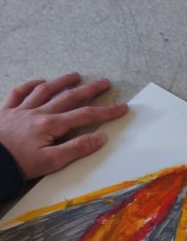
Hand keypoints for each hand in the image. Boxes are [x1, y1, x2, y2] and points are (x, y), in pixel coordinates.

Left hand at [0, 74, 127, 179]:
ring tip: (75, 76)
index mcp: (50, 125)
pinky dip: (30, 86)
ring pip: (45, 90)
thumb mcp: (51, 162)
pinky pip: (19, 93)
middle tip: (104, 83)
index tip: (122, 107)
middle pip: (68, 97)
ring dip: (62, 82)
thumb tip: (100, 138)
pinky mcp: (5, 111)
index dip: (106, 112)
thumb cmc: (18, 164)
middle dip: (89, 90)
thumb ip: (76, 149)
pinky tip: (39, 82)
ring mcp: (20, 110)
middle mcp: (37, 113)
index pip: (85, 116)